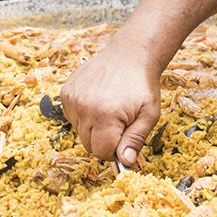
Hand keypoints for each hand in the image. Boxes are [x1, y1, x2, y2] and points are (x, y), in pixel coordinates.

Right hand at [60, 39, 161, 165]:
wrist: (130, 54)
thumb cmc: (142, 85)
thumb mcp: (149, 114)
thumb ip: (136, 140)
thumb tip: (125, 162)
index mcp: (105, 116)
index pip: (101, 152)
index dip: (114, 151)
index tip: (124, 140)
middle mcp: (84, 108)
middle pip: (88, 144)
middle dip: (104, 140)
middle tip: (119, 123)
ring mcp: (73, 99)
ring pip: (79, 131)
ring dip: (93, 127)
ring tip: (109, 109)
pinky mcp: (66, 92)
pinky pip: (72, 116)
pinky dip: (84, 115)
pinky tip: (98, 102)